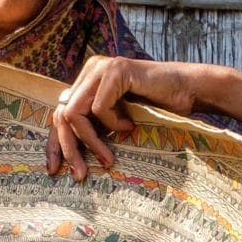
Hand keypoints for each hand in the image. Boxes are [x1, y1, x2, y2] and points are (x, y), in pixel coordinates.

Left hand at [45, 57, 205, 180]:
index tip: (54, 170)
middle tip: (80, 174)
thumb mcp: (117, 120)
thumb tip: (68, 153)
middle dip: (69, 148)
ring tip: (108, 158)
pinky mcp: (116, 70)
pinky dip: (113, 123)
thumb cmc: (156, 109)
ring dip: (91, 141)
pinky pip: (99, 107)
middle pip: (62, 114)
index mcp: (87, 82)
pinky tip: (130, 126)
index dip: (55, 143)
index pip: (59, 113)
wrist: (187, 91)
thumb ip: (94, 126)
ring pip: (75, 113)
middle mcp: (90, 71)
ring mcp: (102, 67)